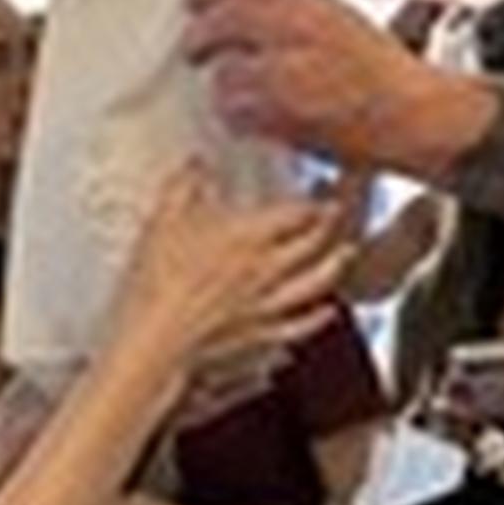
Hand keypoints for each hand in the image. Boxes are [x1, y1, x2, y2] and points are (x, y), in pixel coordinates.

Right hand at [109, 159, 353, 380]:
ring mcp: (268, 305)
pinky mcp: (261, 335)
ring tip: (346, 253)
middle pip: (314, 245)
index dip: (315, 202)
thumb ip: (184, 185)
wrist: (157, 341)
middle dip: (330, 227)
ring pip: (316, 283)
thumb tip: (196, 162)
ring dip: (335, 265)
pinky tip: (327, 312)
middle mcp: (268, 270)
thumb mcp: (164, 221)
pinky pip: (300, 325)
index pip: (297, 214)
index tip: (324, 194)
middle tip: (339, 215)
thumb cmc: (159, 283)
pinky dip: (319, 317)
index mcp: (249, 237)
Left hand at [184, 0, 487, 180]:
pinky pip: (236, 108)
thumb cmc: (378, 72)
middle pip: (222, 18)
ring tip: (233, 94)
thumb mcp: (336, 16)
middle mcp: (297, 22)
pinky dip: (237, 116)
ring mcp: (290, 65)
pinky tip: (251, 120)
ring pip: (224, 68)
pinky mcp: (286, 107)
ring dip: (223, 84)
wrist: (416, 113)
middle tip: (195, 50)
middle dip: (201, 36)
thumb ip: (290, 5)